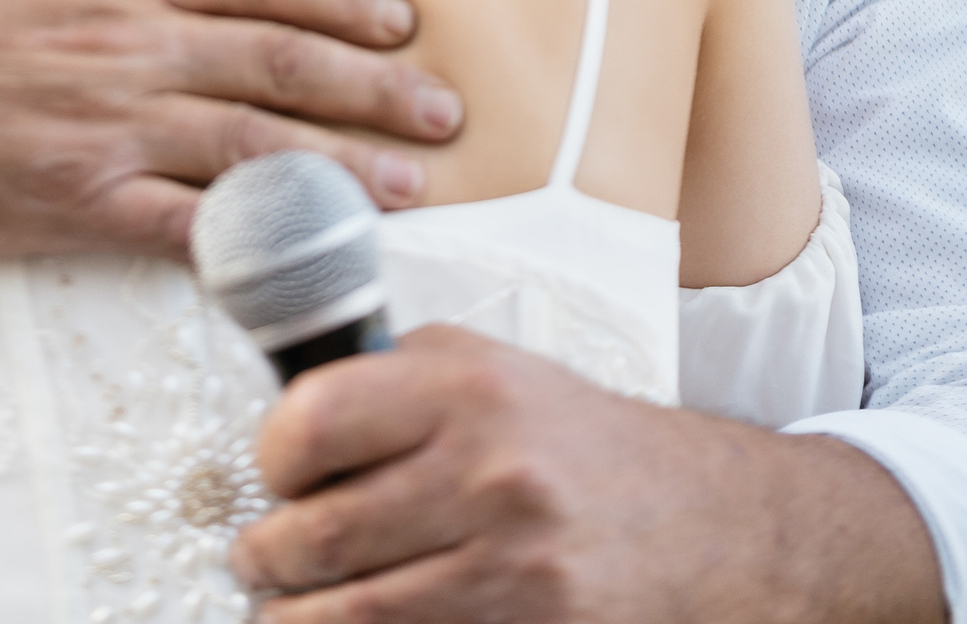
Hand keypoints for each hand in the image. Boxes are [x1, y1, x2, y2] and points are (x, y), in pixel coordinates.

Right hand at [0, 0, 462, 256]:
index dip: (343, 0)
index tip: (399, 23)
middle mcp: (127, 41)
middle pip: (283, 63)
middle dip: (378, 90)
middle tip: (444, 114)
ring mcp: (105, 126)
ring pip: (256, 148)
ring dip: (345, 169)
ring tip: (411, 189)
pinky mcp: (73, 203)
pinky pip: (187, 227)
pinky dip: (255, 241)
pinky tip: (308, 252)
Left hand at [231, 326, 943, 623]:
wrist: (707, 521)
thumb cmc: (579, 441)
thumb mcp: (491, 368)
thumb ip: (390, 376)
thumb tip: (285, 412)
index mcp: (467, 389)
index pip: (309, 424)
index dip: (270, 457)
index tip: (276, 473)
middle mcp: (491, 473)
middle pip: (316, 535)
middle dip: (266, 555)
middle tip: (259, 555)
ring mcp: (515, 566)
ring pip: (348, 616)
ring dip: (294, 616)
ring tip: (286, 604)